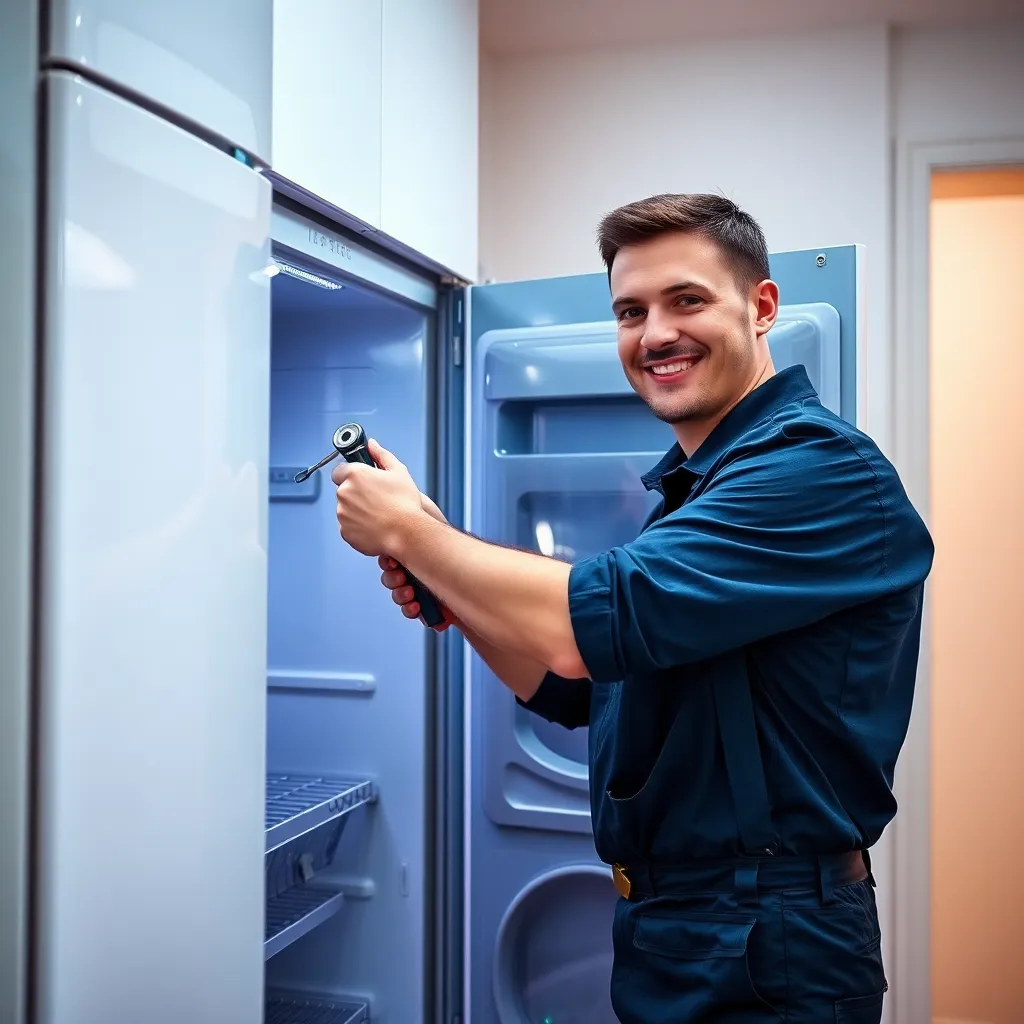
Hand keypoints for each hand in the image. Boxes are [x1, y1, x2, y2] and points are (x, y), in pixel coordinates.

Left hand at [331, 439, 423, 555]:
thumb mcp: (398, 472)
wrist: (407, 533)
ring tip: (379, 514)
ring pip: (346, 509)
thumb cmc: (405, 504)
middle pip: (344, 490)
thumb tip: (372, 445)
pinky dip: (358, 527)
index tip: (362, 481)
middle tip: (376, 499)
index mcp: (355, 474)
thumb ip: (381, 455)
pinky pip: (349, 527)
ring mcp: (342, 514)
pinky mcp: (345, 532)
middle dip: (356, 493)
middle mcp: (344, 492)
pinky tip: (375, 526)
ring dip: (357, 510)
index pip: (340, 470)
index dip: (351, 475)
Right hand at [378, 492, 459, 630]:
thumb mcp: (425, 518)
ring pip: (401, 597)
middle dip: (395, 582)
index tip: (392, 562)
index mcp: (409, 552)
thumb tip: (390, 498)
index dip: (388, 564)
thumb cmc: (448, 537)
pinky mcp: (434, 604)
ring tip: (412, 594)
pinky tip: (423, 609)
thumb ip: (407, 516)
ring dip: (403, 597)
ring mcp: (424, 587)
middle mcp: (415, 570)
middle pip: (392, 581)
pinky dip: (418, 612)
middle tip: (403, 578)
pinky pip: (417, 612)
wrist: (475, 564)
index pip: (389, 561)